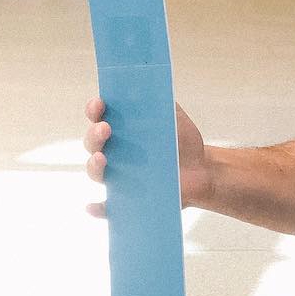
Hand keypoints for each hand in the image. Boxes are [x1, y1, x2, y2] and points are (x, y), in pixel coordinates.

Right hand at [82, 97, 208, 217]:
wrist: (202, 171)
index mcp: (122, 130)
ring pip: (96, 171)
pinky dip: (97, 208)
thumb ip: (164, 103)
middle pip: (93, 143)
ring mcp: (120, 176)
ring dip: (94, 165)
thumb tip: (154, 87)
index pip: (99, 117)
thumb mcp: (176, 119)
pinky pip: (107, 207)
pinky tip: (92, 206)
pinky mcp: (128, 199)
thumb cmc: (183, 142)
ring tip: (103, 158)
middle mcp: (114, 153)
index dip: (94, 109)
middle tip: (106, 128)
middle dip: (95, 134)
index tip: (99, 103)